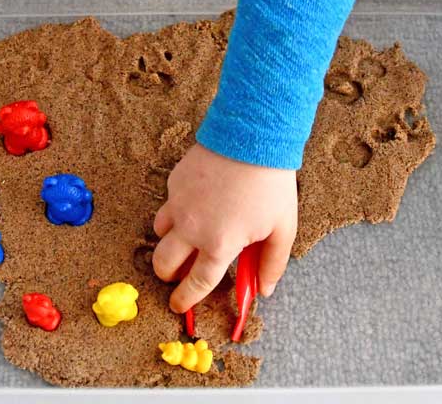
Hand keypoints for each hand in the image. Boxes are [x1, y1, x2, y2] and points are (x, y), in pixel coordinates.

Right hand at [152, 144, 296, 312]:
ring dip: (170, 241)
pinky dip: (178, 210)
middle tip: (178, 274)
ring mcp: (178, 203)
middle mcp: (191, 228)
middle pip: (163, 264)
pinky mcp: (175, 181)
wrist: (252, 136)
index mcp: (218, 244)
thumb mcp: (282, 228)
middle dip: (167, 275)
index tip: (180, 306)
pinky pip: (169, 203)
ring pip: (159, 232)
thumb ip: (271, 263)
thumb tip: (263, 289)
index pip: (196, 284)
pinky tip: (200, 201)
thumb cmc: (271, 184)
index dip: (186, 299)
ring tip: (188, 236)